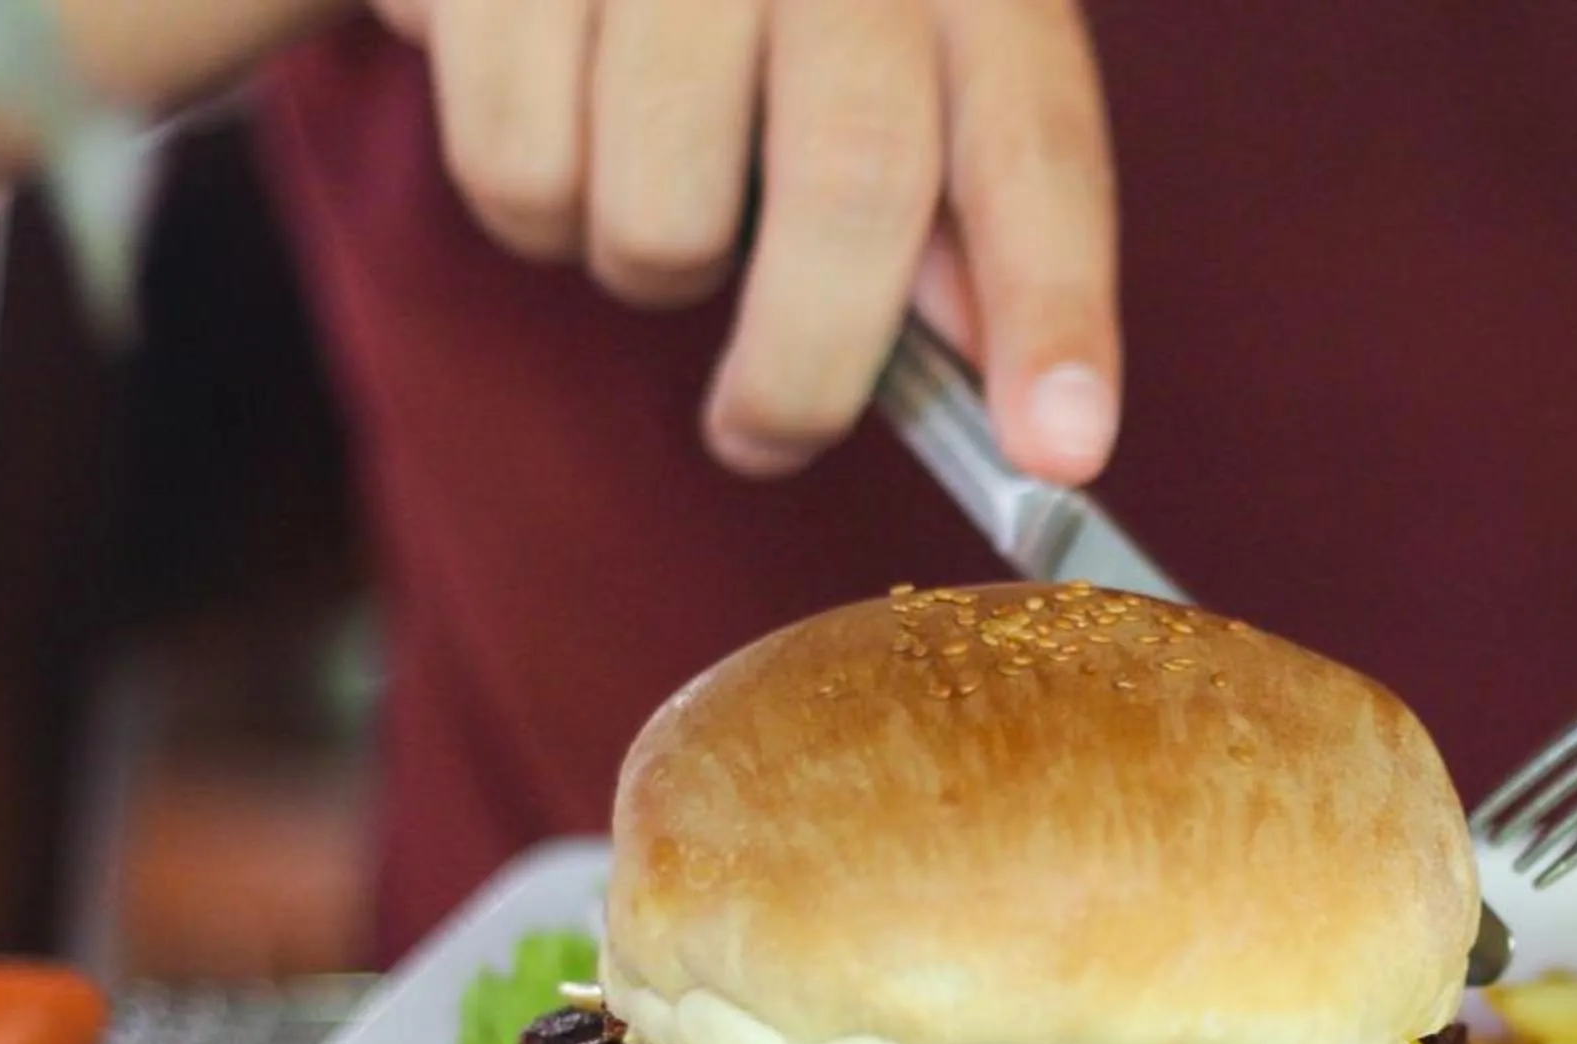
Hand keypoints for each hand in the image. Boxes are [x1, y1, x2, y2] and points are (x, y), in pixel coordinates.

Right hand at [372, 0, 1117, 481]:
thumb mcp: (910, 57)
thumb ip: (955, 211)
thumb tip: (996, 379)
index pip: (1036, 151)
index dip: (1053, 311)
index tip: (1060, 453)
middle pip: (850, 184)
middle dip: (806, 372)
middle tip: (761, 437)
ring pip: (662, 211)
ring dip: (648, 271)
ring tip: (650, 205)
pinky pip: (516, 162)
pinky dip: (535, 208)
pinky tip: (558, 128)